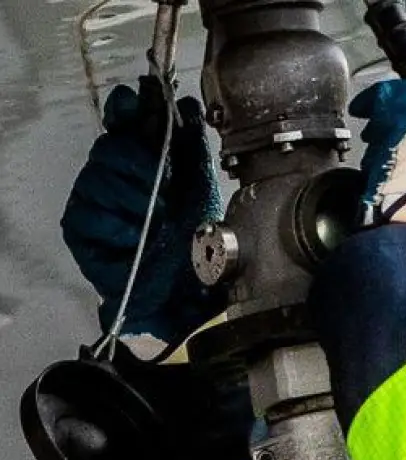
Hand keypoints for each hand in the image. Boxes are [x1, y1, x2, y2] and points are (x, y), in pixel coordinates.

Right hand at [61, 76, 223, 357]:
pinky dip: (121, 229)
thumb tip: (189, 106)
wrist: (186, 290)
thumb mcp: (203, 188)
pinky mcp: (80, 230)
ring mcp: (91, 200)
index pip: (122, 120)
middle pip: (109, 148)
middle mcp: (112, 174)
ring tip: (155, 223)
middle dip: (141, 166)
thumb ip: (193, 146)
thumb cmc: (195, 237)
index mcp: (141, 158)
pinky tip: (137, 240)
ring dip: (136, 202)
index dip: (126, 109)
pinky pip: (92, 215)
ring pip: (98, 179)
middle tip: (164, 190)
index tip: (136, 100)